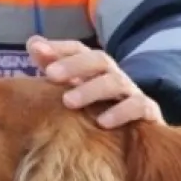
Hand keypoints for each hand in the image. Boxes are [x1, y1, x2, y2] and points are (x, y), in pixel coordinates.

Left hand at [26, 35, 163, 128]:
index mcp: (95, 69)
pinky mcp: (147, 112)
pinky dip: (121, 112)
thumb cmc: (98, 112)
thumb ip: (54, 67)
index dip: (59, 48)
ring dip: (91, 89)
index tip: (37, 51)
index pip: (78, 49)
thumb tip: (32, 42)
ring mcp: (131, 92)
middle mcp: (114, 75)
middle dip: (74, 65)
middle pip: (98, 60)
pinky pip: (138, 107)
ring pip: (115, 82)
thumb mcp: (75, 90)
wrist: (139, 138)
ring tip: (68, 102)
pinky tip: (102, 123)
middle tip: (51, 75)